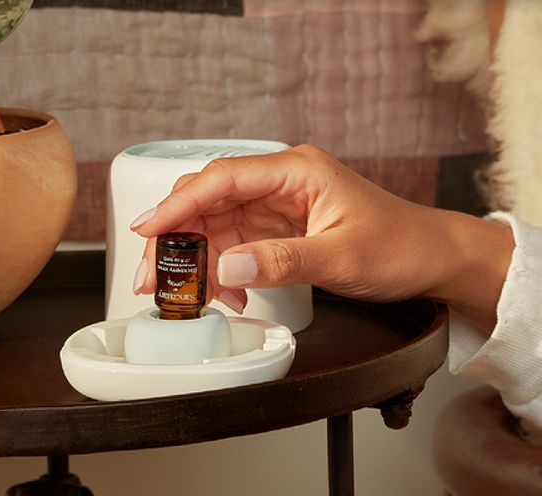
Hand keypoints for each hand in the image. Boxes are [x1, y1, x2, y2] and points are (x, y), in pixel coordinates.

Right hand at [131, 144, 513, 331]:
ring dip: (195, 260)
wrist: (428, 257)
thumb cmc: (399, 244)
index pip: (222, 179)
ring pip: (215, 225)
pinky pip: (234, 244)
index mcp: (296, 171)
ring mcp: (276, 206)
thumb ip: (283, 261)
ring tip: (188, 296)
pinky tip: (226, 294)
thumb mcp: (341, 256)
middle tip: (153, 277)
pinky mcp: (277, 229)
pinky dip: (222, 270)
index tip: (147, 228)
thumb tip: (228, 267)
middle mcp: (279, 183)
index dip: (179, 203)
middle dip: (176, 237)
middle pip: (208, 201)